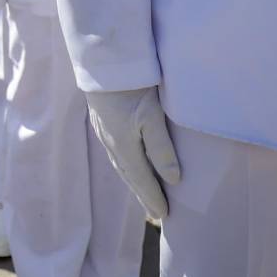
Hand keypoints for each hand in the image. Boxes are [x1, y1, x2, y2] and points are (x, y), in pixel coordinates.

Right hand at [86, 87, 180, 219]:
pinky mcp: (102, 119)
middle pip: (129, 175)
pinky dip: (126, 165)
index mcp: (124, 146)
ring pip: (121, 164)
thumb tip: (174, 180)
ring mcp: (104, 131)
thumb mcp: (152, 116)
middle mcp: (111, 143)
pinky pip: (116, 152)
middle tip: (155, 212)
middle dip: (142, 194)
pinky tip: (129, 162)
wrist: (103, 60)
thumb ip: (162, 148)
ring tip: (144, 192)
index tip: (164, 216)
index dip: (153, 198)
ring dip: (133, 181)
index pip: (141, 180)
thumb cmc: (131, 87)